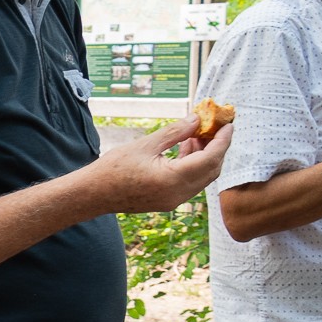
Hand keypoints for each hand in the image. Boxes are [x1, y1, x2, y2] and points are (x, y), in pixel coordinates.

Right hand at [85, 116, 231, 213]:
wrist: (93, 194)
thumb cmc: (113, 169)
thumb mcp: (145, 145)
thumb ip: (175, 132)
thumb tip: (197, 120)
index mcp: (173, 179)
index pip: (210, 158)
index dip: (223, 140)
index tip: (228, 124)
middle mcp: (178, 194)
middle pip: (211, 170)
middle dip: (217, 148)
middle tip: (214, 126)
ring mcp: (174, 200)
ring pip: (202, 177)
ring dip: (205, 156)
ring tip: (196, 134)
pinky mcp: (168, 201)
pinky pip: (190, 183)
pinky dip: (194, 166)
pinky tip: (185, 149)